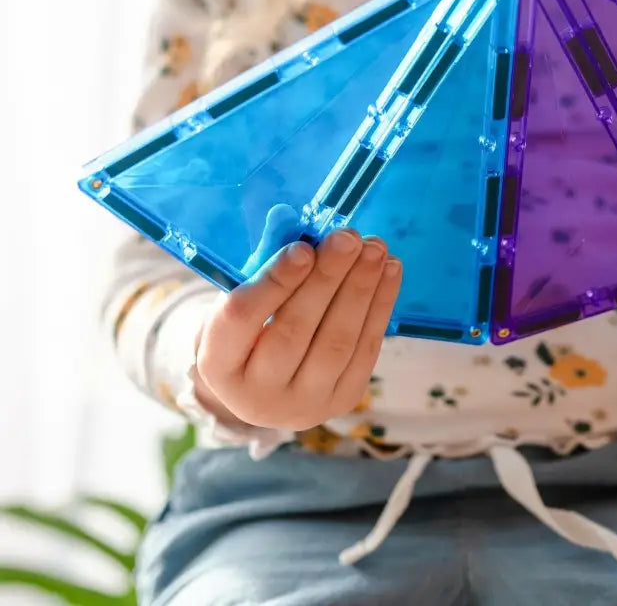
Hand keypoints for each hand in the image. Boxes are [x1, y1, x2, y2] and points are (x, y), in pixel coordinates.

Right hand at [192, 228, 401, 430]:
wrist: (273, 388)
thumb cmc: (256, 328)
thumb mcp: (246, 296)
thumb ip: (265, 261)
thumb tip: (290, 221)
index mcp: (217, 364)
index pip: (242, 319)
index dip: (274, 282)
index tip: (303, 248)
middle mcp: (256, 394)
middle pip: (294, 331)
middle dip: (326, 278)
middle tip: (348, 237)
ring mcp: (303, 404)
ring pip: (336, 342)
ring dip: (361, 289)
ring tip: (374, 249)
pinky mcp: (342, 401)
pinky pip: (366, 349)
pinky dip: (380, 305)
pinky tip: (389, 270)